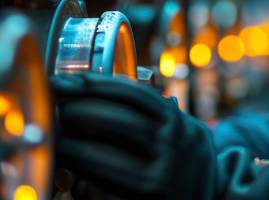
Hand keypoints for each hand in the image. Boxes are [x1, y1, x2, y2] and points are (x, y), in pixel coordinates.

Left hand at [51, 72, 215, 199]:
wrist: (212, 197)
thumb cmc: (181, 156)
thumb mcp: (177, 127)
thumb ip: (147, 110)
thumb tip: (87, 88)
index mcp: (175, 121)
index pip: (130, 93)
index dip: (91, 84)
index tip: (62, 81)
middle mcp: (170, 147)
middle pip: (112, 120)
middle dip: (74, 112)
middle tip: (55, 111)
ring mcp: (157, 178)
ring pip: (99, 157)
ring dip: (69, 148)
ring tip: (56, 142)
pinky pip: (100, 192)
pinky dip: (83, 184)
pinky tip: (75, 179)